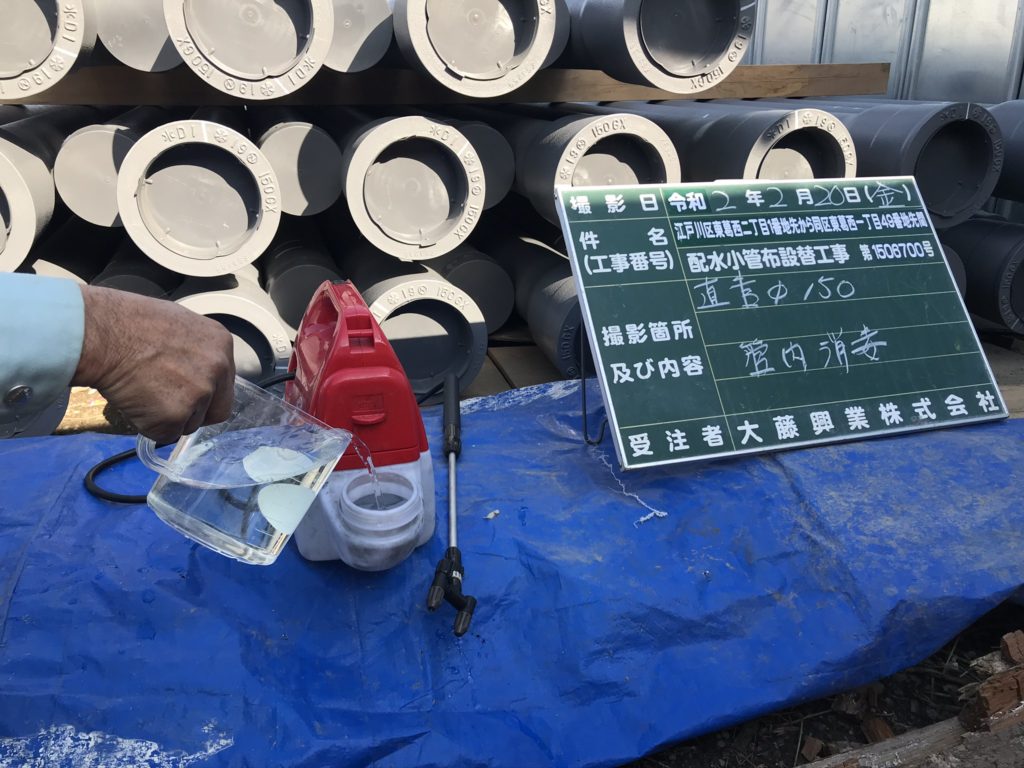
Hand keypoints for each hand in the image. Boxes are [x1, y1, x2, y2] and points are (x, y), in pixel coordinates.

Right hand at [73, 286, 235, 442]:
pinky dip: (148, 426)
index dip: (205, 393)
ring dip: (168, 418)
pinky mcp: (175, 415)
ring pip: (189, 424)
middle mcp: (218, 369)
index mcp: (220, 344)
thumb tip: (191, 368)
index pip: (224, 383)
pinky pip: (164, 434)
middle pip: (218, 410)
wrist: (101, 333)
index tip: (186, 394)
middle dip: (196, 415)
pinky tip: (134, 402)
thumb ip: (194, 351)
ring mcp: (199, 394)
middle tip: (170, 408)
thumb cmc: (127, 323)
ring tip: (142, 394)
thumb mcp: (177, 325)